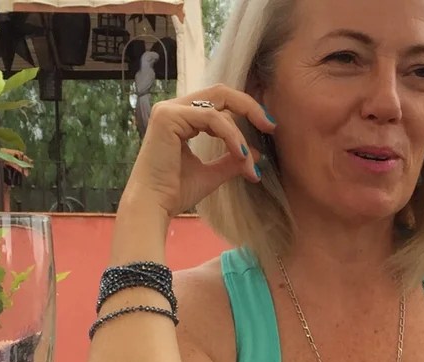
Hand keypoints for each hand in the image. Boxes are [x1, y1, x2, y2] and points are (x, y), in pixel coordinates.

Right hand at [119, 85, 275, 220]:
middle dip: (250, 107)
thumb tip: (256, 154)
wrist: (153, 207)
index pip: (219, 102)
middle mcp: (173, 108)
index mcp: (181, 117)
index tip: (268, 129)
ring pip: (219, 106)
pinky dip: (230, 136)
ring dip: (240, 133)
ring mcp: (169, 110)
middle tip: (271, 126)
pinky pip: (211, 118)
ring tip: (248, 160)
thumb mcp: (211, 173)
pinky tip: (240, 154)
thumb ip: (231, 160)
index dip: (246, 110)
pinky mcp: (169, 117)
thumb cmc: (175, 193)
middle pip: (221, 92)